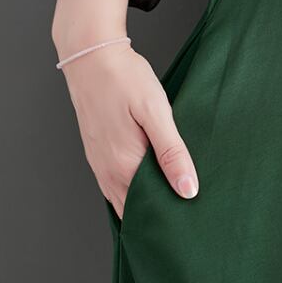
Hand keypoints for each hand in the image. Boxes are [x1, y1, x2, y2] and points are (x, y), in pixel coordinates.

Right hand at [52, 0, 197, 219]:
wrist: (90, 55)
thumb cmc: (125, 79)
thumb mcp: (156, 112)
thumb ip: (172, 153)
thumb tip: (188, 190)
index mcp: (124, 165)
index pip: (149, 211)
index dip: (170, 222)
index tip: (191, 228)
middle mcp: (108, 171)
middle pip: (135, 212)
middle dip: (158, 220)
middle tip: (186, 225)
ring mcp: (99, 164)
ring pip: (123, 200)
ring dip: (145, 208)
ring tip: (172, 212)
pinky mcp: (97, 154)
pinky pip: (115, 186)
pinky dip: (132, 194)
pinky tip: (149, 189)